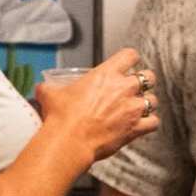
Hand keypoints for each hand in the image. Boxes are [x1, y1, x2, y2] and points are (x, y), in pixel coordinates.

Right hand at [35, 48, 159, 161]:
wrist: (69, 140)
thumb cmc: (62, 116)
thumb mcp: (50, 94)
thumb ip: (49, 88)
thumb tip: (42, 88)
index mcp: (106, 74)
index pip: (130, 55)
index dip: (130, 59)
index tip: (127, 64)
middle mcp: (124, 88)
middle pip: (149, 76)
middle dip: (144, 81)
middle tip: (134, 88)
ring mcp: (132, 108)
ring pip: (153, 100)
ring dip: (147, 103)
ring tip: (138, 108)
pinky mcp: (135, 128)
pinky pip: (153, 122)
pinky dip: (149, 123)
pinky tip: (142, 125)